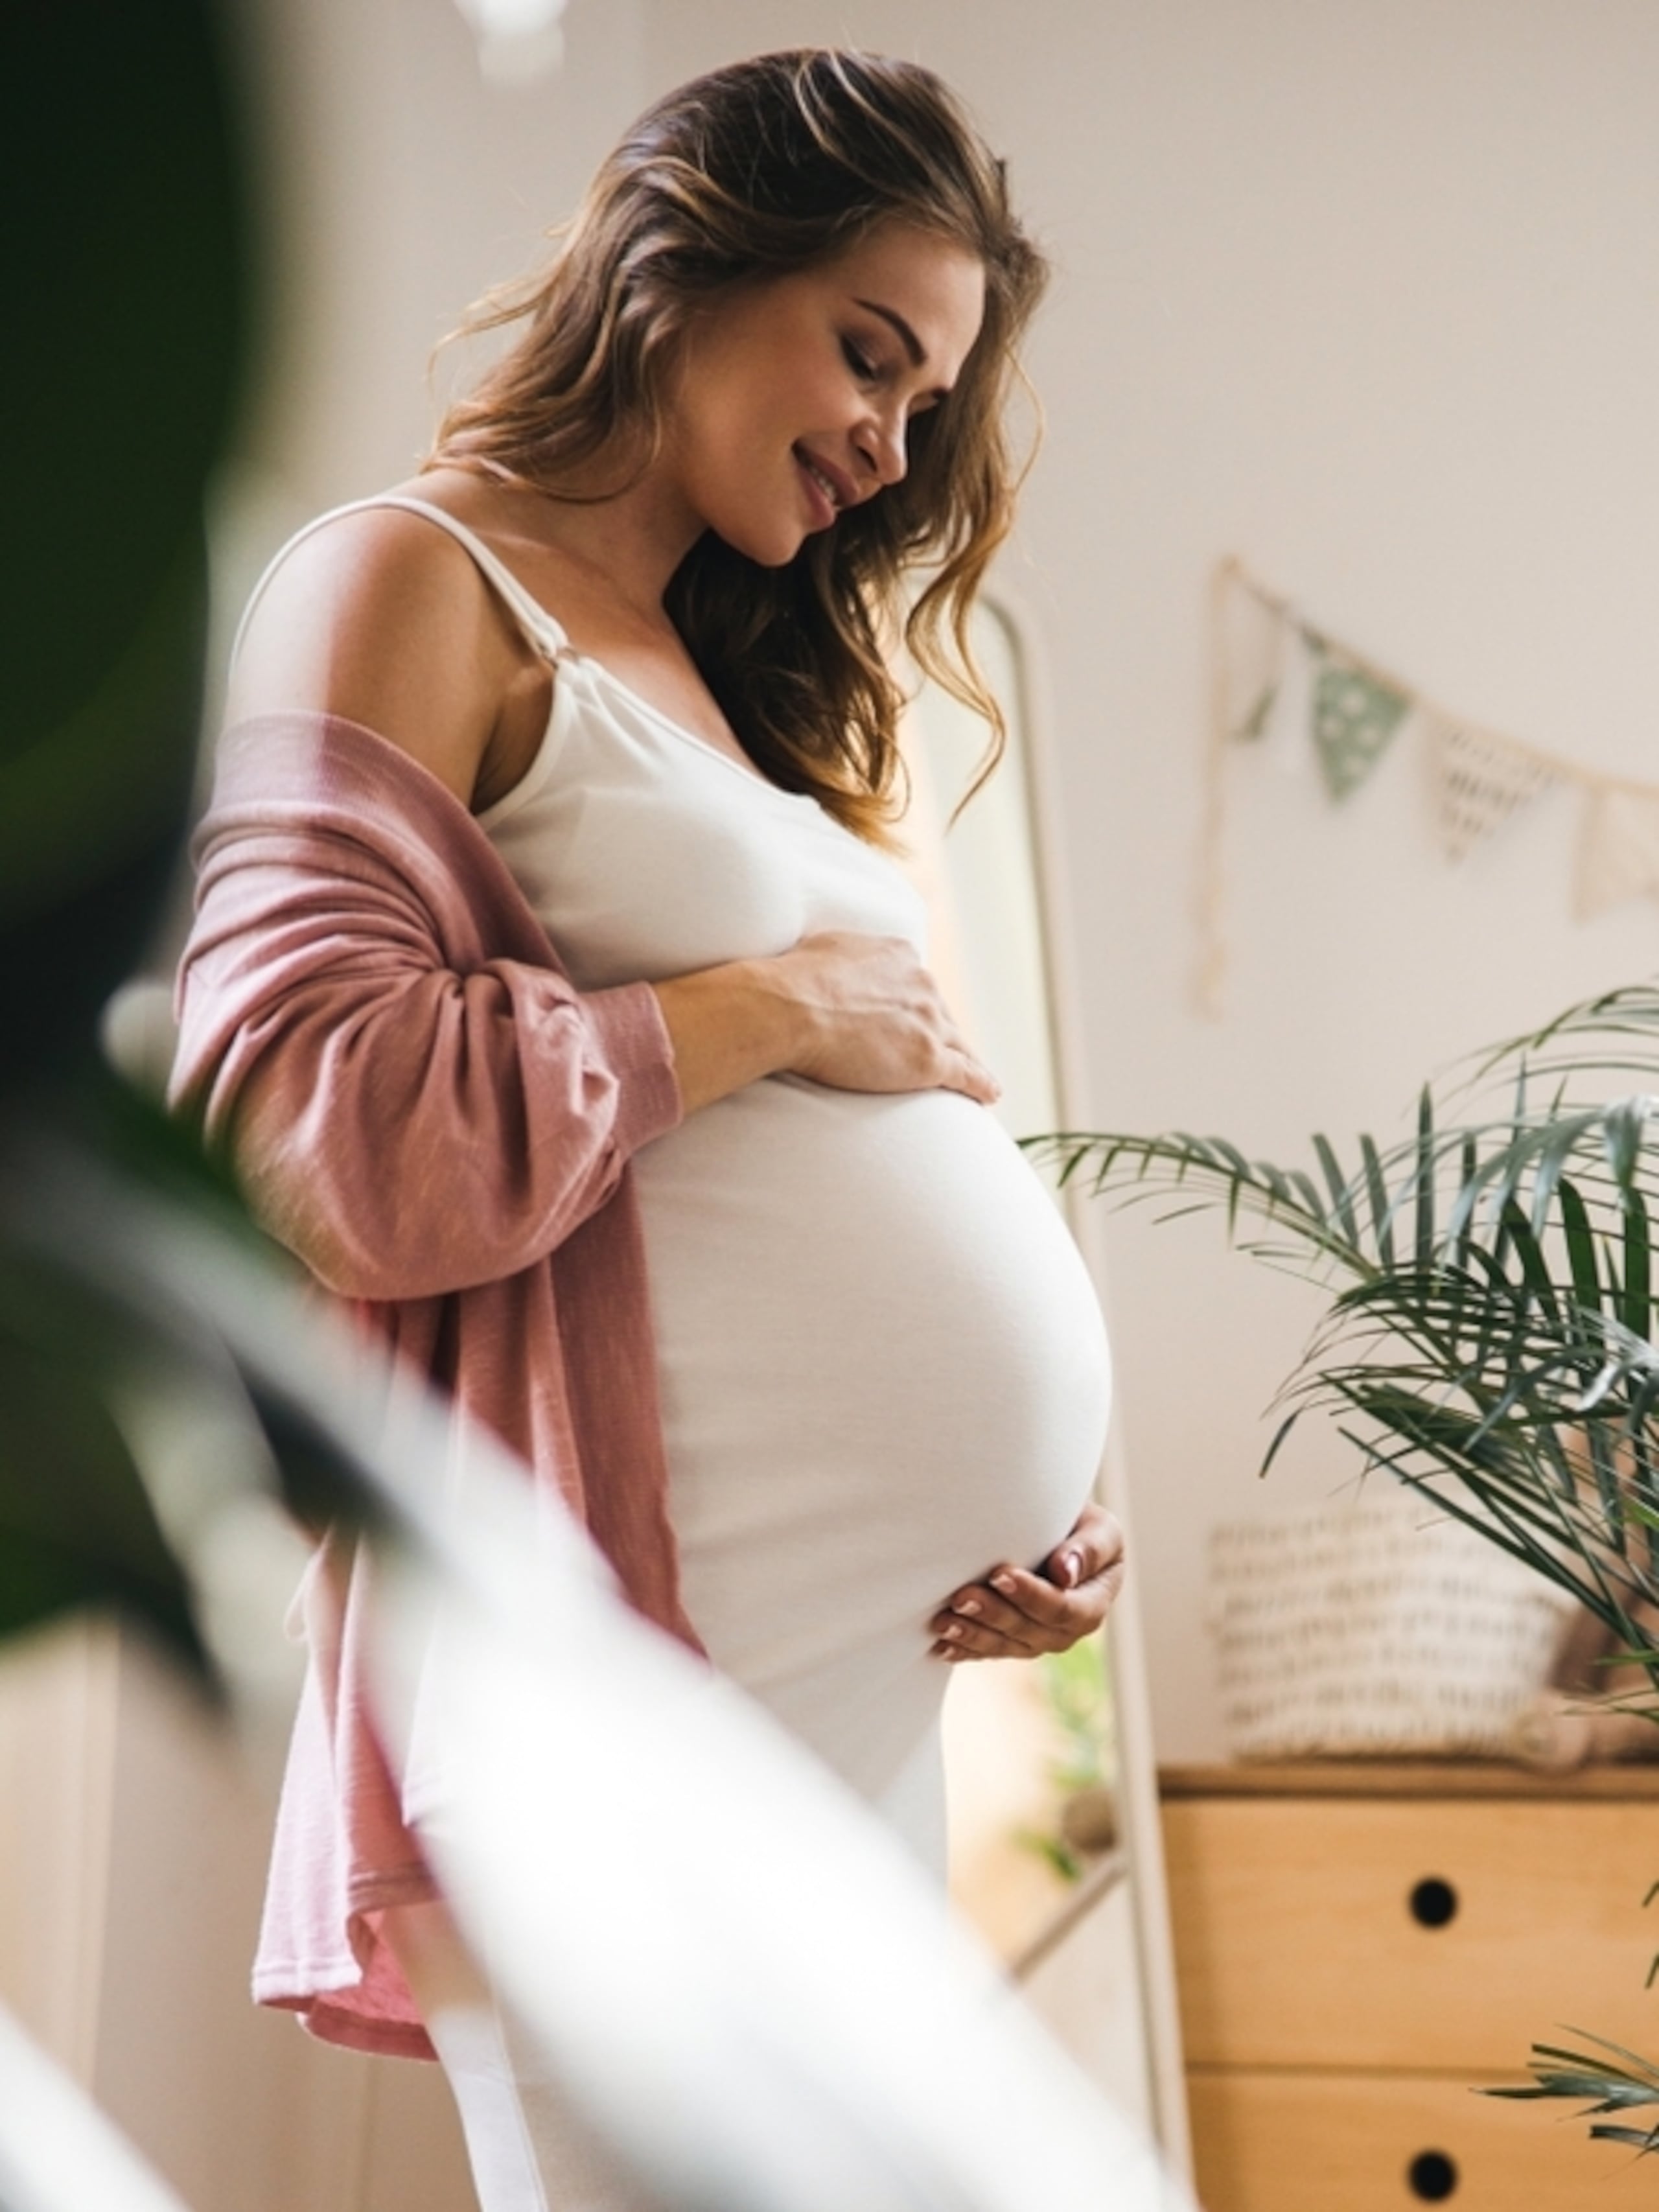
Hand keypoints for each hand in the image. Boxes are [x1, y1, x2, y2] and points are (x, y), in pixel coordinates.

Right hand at [779, 932, 999, 1104]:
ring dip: (964, 1061)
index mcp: (899, 956)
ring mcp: (929, 1022)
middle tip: (932, 1052)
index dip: (914, 1005)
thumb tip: (838, 963)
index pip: (917, 985)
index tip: (910, 1019)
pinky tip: (989, 1095)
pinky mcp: (928, 1058)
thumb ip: (846, 957)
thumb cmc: (794, 979)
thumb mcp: (825, 948)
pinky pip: (967, 1074)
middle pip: (940, 1014)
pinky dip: (981, 1086)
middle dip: (937, 1033)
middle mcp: (922, 985)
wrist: (790, 1008)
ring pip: (958, 1044)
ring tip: (974, 1080)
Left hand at [927, 1499, 1125, 1662]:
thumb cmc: (1079, 1523)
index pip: (1064, 1608)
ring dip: (973, 1635)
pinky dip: (964, 1648)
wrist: (1057, 1529)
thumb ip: (1089, 1548)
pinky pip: (989, 1651)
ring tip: (943, 1622)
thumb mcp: (1098, 1527)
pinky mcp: (1012, 1641)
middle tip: (961, 1597)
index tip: (1000, 1575)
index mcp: (1094, 1601)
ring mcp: (1038, 1639)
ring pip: (1006, 1645)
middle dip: (994, 1615)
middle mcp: (1068, 1629)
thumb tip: (1065, 1573)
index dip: (1032, 1596)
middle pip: (1031, 1631)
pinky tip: (941, 1644)